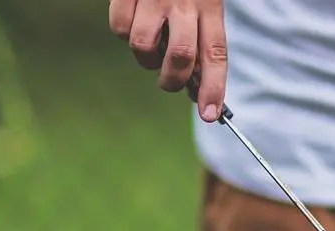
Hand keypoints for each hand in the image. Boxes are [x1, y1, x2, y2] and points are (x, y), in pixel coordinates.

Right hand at [108, 0, 227, 121]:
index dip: (214, 88)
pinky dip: (123, 31)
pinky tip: (133, 16)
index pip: (216, 54)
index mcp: (210, 6)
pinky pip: (119, 28)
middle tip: (169, 82)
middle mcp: (184, 2)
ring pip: (144, 47)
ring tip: (150, 41)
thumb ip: (200, 39)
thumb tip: (193, 86)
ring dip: (145, 57)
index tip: (209, 115)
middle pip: (180, 58)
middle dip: (172, 81)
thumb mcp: (203, 2)